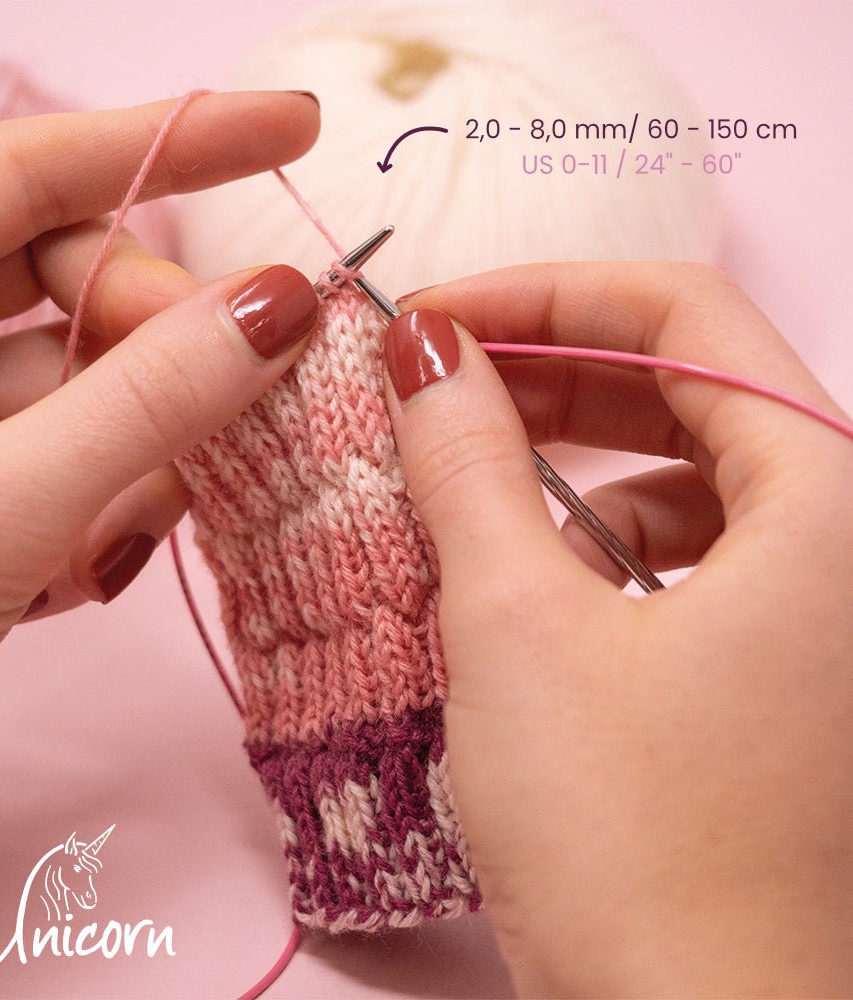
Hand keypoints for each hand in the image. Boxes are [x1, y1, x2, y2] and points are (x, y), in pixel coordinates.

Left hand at [0, 91, 320, 885]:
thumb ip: (145, 405)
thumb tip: (282, 308)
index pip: (31, 174)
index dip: (170, 142)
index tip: (294, 129)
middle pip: (71, 286)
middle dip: (161, 338)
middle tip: (238, 394)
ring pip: (83, 388)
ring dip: (145, 442)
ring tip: (156, 514)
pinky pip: (70, 464)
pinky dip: (108, 505)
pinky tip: (95, 568)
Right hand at [384, 266, 852, 995]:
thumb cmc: (627, 841)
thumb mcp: (517, 624)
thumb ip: (467, 462)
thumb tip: (423, 350)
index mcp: (828, 496)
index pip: (685, 313)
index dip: (548, 293)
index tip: (435, 317)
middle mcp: (845, 538)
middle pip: (686, 386)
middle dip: (547, 370)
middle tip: (428, 381)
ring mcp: (817, 609)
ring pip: (680, 474)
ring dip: (563, 458)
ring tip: (457, 469)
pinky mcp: (776, 668)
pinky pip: (681, 554)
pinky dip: (593, 537)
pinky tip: (520, 564)